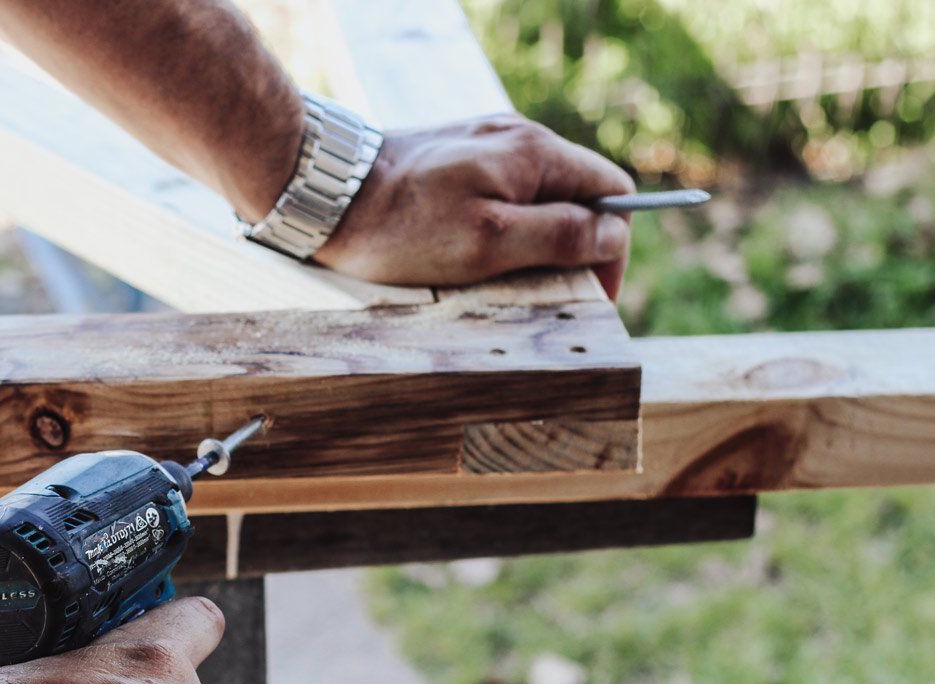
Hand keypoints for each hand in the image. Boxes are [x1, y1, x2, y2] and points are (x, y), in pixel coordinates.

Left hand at [315, 113, 635, 299]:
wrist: (322, 191)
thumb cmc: (399, 225)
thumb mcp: (488, 242)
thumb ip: (558, 235)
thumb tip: (613, 235)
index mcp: (534, 153)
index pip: (611, 193)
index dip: (611, 248)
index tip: (591, 294)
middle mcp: (515, 138)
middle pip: (576, 195)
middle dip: (570, 247)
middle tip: (540, 292)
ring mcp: (482, 144)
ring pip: (537, 197)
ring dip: (532, 241)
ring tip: (498, 277)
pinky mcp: (452, 157)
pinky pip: (499, 194)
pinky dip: (499, 228)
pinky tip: (468, 254)